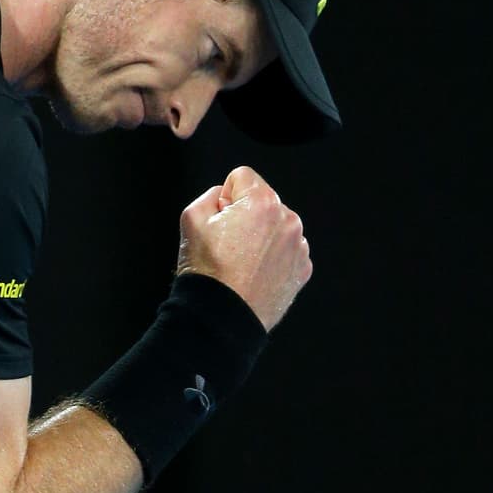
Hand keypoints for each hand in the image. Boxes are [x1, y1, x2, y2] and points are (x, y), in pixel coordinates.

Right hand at [176, 166, 311, 330]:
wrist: (223, 316)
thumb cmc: (207, 271)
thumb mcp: (191, 218)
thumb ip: (210, 195)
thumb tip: (224, 197)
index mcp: (262, 202)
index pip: (242, 176)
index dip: (224, 196)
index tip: (220, 220)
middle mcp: (287, 220)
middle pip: (262, 201)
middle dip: (246, 215)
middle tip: (228, 244)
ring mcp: (298, 246)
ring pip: (275, 225)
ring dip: (260, 236)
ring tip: (240, 261)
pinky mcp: (302, 268)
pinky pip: (285, 249)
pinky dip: (271, 257)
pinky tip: (254, 272)